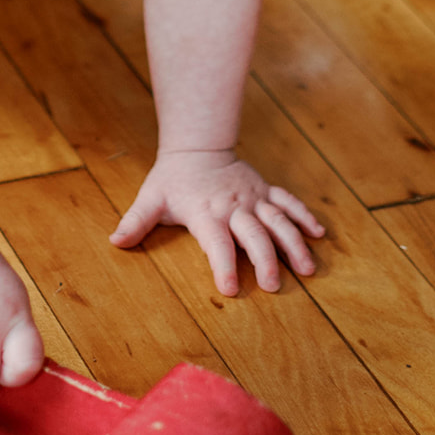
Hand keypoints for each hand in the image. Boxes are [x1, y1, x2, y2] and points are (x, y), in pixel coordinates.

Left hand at [109, 150, 323, 294]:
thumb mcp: (151, 198)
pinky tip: (320, 233)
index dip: (222, 264)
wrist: (197, 146)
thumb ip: (136, 221)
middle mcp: (233, 206)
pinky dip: (304, 215)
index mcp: (206, 212)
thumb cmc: (172, 179)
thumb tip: (115, 241)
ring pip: (277, 219)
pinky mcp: (265, 190)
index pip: (216, 242)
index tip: (230, 288)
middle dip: (264, 259)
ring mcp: (253, 197)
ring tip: (307, 268)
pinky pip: (288, 201)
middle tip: (273, 285)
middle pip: (253, 234)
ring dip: (292, 243)